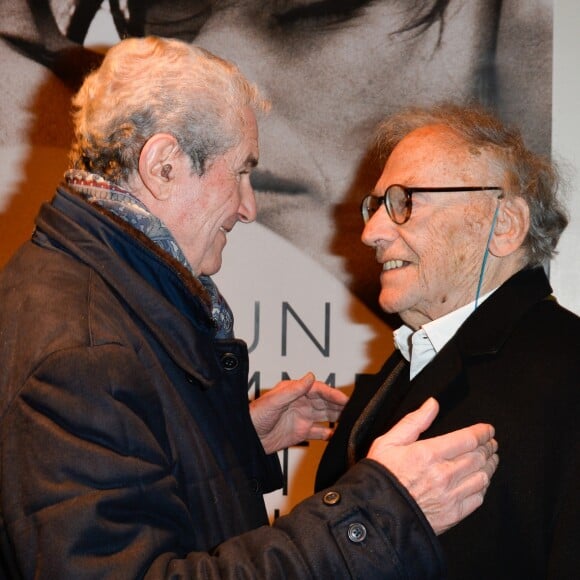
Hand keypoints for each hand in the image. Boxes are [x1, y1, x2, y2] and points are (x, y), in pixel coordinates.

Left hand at [250, 372, 347, 453]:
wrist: (246, 438)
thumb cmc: (253, 416)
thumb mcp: (273, 401)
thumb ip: (293, 390)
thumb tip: (310, 376)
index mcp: (294, 392)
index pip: (318, 390)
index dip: (332, 394)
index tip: (345, 399)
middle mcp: (300, 403)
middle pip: (324, 402)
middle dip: (339, 405)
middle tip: (355, 410)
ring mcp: (301, 418)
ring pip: (325, 415)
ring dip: (337, 417)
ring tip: (351, 421)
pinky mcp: (300, 433)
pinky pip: (319, 432)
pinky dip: (329, 433)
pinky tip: (337, 435)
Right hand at [367, 398, 498, 534]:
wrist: (376, 513)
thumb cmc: (381, 476)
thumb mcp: (388, 441)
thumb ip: (414, 421)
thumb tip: (432, 404)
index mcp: (428, 453)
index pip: (467, 439)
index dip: (482, 432)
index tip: (487, 429)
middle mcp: (443, 474)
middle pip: (478, 457)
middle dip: (488, 447)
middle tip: (490, 442)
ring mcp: (450, 496)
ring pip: (482, 477)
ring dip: (490, 465)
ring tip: (490, 459)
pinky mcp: (453, 515)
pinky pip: (478, 498)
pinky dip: (483, 486)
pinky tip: (480, 480)